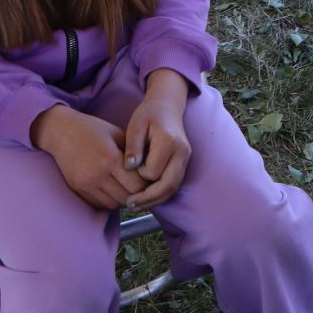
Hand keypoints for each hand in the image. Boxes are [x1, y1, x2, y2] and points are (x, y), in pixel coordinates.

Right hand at [33, 105, 148, 209]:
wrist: (61, 132)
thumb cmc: (93, 129)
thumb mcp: (117, 134)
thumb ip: (134, 152)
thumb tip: (151, 169)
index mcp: (110, 158)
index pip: (137, 185)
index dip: (146, 184)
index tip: (148, 178)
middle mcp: (97, 174)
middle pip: (126, 198)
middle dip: (137, 194)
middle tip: (140, 185)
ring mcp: (85, 184)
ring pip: (113, 204)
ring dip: (123, 199)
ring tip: (126, 187)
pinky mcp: (77, 189)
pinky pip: (99, 204)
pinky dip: (109, 200)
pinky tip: (112, 189)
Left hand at [123, 69, 192, 209]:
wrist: (167, 106)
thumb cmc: (148, 114)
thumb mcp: (136, 126)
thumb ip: (133, 147)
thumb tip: (130, 168)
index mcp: (169, 142)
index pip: (152, 172)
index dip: (138, 176)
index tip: (127, 170)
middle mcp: (181, 152)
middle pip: (168, 185)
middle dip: (148, 199)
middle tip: (128, 204)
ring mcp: (185, 158)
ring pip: (173, 188)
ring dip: (155, 200)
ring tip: (135, 205)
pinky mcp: (184, 163)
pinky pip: (174, 184)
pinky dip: (160, 195)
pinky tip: (146, 198)